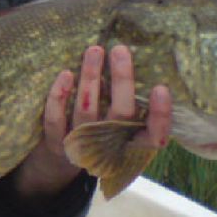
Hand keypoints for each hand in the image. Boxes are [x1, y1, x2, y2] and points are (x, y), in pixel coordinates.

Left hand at [13, 45, 172, 199]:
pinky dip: (59, 97)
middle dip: (122, 80)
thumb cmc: (102, 137)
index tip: (161, 88)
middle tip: (120, 50)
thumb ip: (133, 106)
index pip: (155, 136)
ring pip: (87, 111)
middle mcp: (110, 147)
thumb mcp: (123, 129)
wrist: (63, 166)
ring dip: (90, 78)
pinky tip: (65, 74)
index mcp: (133, 145)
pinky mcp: (57, 144)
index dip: (160, 116)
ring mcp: (83, 147)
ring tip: (94, 50)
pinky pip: (56, 120)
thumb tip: (137, 63)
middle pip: (121, 114)